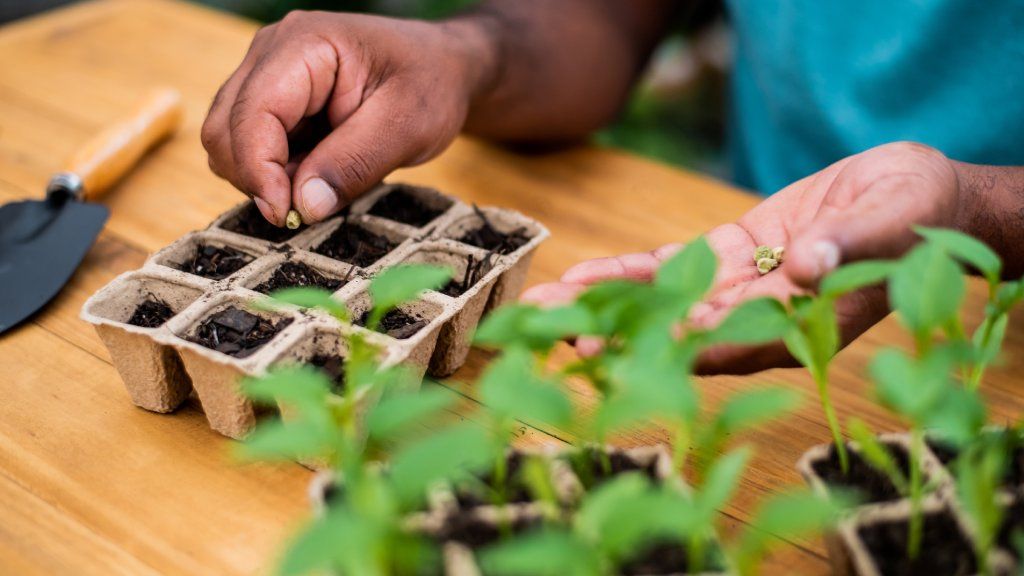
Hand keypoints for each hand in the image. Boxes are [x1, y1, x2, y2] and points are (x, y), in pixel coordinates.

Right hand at [201, 11, 494, 224]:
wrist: (441, 67)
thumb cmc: (429, 85)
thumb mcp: (407, 127)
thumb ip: (354, 164)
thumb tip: (303, 207)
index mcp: (304, 45)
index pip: (252, 114)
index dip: (259, 172)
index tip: (287, 215)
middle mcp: (271, 53)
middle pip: (225, 130)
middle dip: (258, 178)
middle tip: (309, 205)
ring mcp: (265, 74)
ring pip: (229, 141)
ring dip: (266, 177)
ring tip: (323, 181)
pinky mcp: (271, 99)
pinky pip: (249, 146)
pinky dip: (275, 172)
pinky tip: (317, 172)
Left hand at [522, 142, 965, 373]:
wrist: (914, 195)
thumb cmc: (916, 214)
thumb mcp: (892, 220)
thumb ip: (848, 244)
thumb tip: (807, 266)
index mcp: (801, 325)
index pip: (727, 342)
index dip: (670, 347)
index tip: (616, 351)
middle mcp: (761, 317)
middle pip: (678, 330)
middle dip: (615, 331)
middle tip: (550, 334)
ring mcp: (741, 288)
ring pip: (663, 300)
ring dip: (605, 303)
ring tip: (544, 305)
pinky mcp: (731, 257)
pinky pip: (672, 268)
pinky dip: (630, 272)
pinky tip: (583, 275)